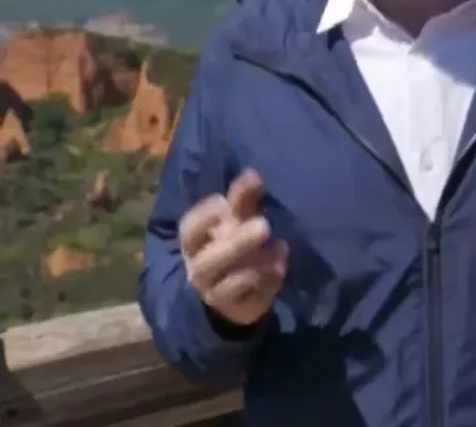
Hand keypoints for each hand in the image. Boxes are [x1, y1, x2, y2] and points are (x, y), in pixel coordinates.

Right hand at [180, 170, 287, 326]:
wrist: (234, 295)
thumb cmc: (231, 247)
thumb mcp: (236, 222)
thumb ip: (242, 200)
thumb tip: (252, 172)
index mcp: (194, 244)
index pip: (189, 230)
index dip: (205, 216)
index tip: (225, 203)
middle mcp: (199, 270)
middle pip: (208, 260)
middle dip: (235, 243)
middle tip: (264, 225)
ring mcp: (216, 292)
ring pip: (227, 284)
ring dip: (255, 266)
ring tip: (278, 247)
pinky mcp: (237, 308)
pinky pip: (250, 299)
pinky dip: (268, 282)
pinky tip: (281, 267)